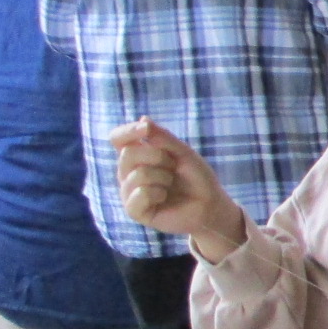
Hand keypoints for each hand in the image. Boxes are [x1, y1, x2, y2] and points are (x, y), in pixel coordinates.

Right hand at [111, 117, 246, 257]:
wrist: (209, 205)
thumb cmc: (195, 177)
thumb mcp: (182, 152)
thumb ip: (162, 137)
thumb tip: (143, 118)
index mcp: (136, 156)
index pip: (118, 139)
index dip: (127, 131)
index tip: (145, 129)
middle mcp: (127, 172)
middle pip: (128, 153)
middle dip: (158, 156)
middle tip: (173, 167)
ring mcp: (128, 192)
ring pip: (137, 174)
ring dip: (163, 177)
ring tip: (171, 185)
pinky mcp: (134, 211)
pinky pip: (140, 194)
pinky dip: (159, 193)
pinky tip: (164, 198)